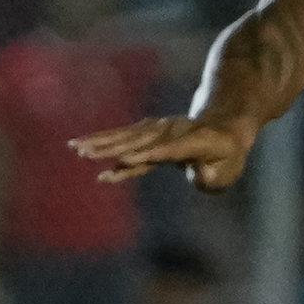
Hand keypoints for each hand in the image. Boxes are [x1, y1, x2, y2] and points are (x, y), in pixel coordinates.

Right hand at [75, 114, 252, 192]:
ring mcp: (159, 128)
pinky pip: (124, 136)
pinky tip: (83, 146)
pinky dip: (104, 140)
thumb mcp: (229, 171)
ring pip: (127, 136)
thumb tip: (200, 174)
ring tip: (75, 148)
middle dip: (111, 148)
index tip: (124, 161)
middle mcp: (173, 132)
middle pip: (139, 141)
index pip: (168, 150)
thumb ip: (213, 177)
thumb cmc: (227, 156)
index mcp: (196, 141)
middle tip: (85, 154)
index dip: (147, 155)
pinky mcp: (149, 130)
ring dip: (100, 142)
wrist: (223, 126)